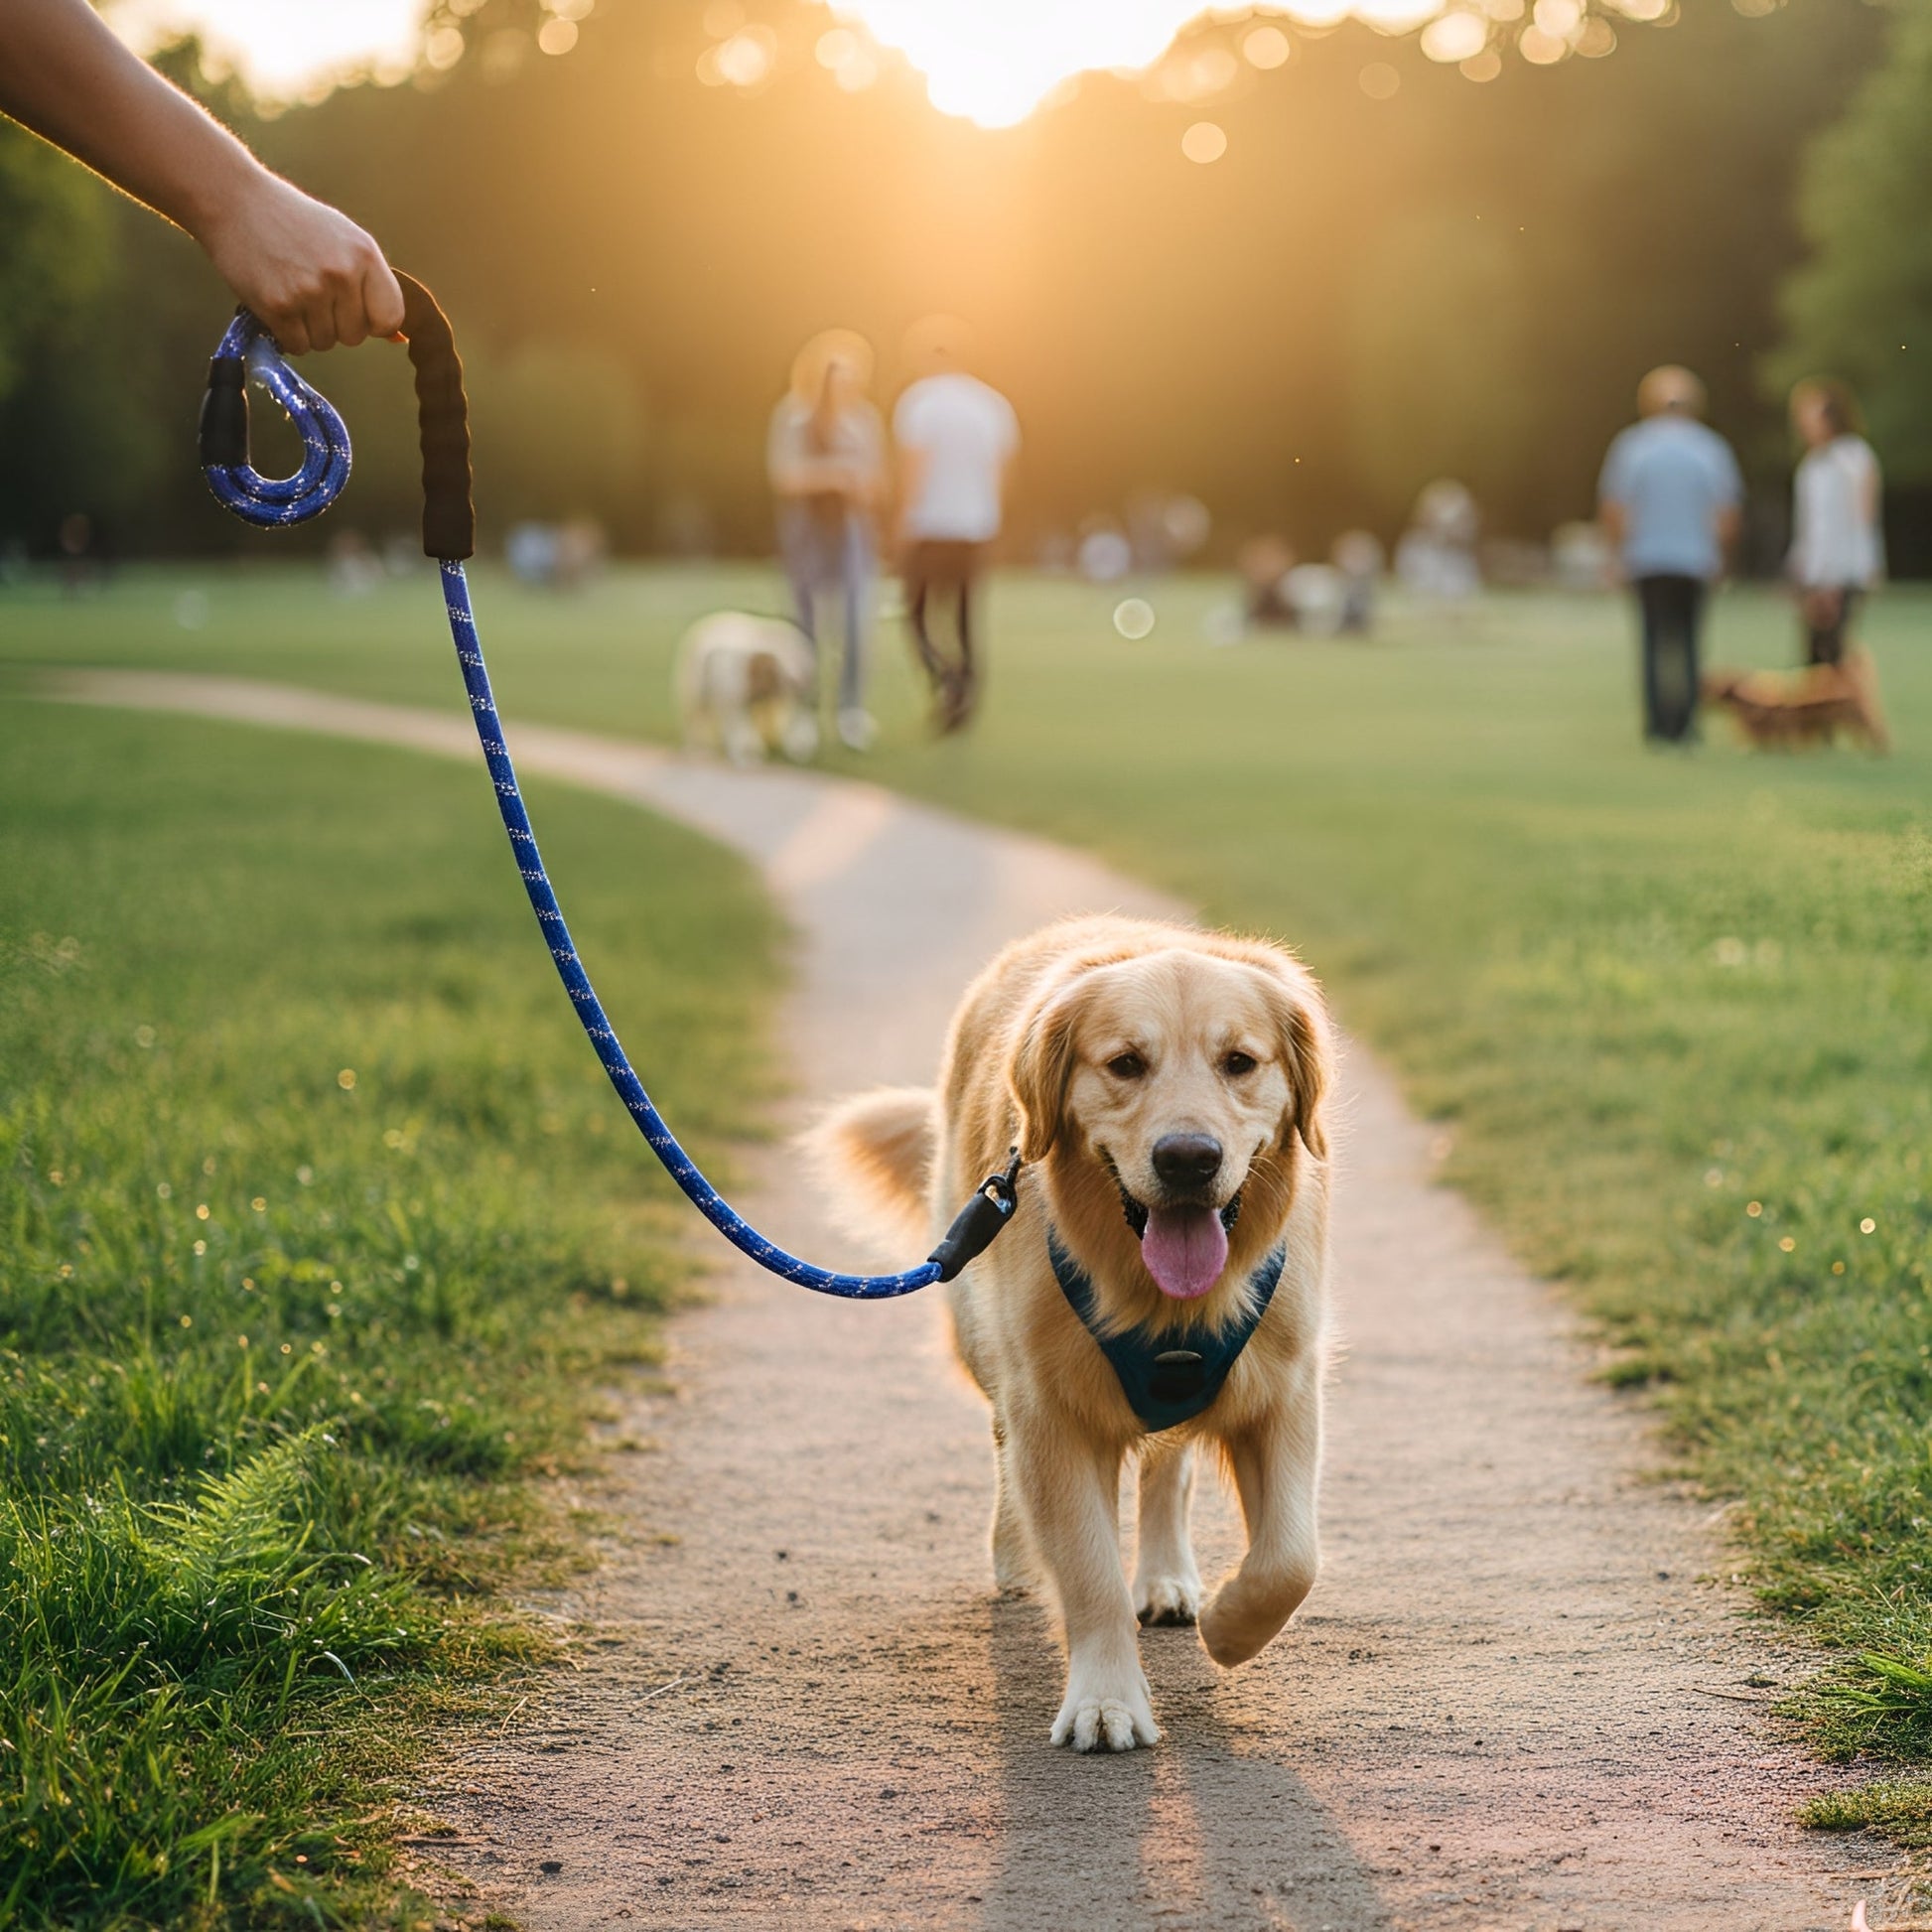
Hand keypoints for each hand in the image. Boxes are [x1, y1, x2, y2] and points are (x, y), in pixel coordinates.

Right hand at [197, 172, 404, 353]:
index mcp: (364, 255)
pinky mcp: (278, 306)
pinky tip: (277, 301)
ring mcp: (309, 291)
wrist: (233, 199)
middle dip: (335, 323)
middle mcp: (341, 273)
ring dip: (308, 328)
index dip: (373, 322)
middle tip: (311, 291)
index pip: (391, 318)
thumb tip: (398, 338)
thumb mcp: (343, 239)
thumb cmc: (293, 222)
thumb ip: (372, 284)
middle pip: (355, 336)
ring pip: (325, 343)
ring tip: (292, 290)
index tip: (354, 309)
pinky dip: (287, 333)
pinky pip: (298, 346)